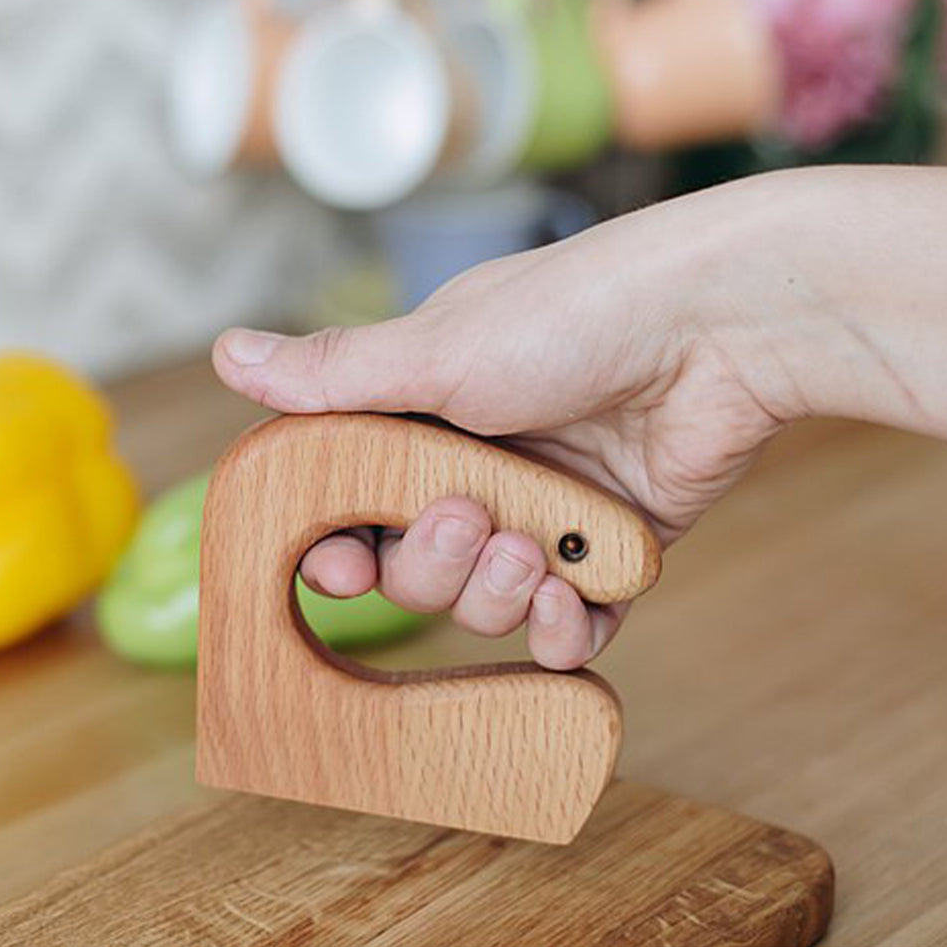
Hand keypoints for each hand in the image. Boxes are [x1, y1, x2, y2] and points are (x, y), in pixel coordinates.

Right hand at [213, 178, 784, 668]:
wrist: (720, 324)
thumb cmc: (576, 314)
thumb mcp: (442, 345)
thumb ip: (337, 373)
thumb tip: (226, 354)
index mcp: (427, 411)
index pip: (354, 499)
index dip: (338, 542)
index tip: (337, 564)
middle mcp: (482, 463)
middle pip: (418, 564)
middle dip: (432, 563)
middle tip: (469, 517)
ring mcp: (547, 509)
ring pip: (490, 601)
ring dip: (500, 593)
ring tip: (535, 552)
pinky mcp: (612, 544)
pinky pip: (573, 620)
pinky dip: (569, 632)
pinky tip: (574, 613)